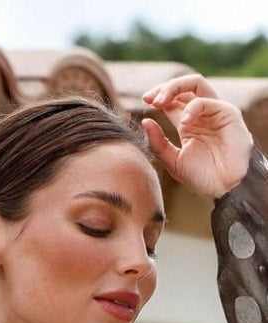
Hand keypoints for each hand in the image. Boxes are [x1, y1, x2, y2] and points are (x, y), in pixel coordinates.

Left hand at [141, 73, 252, 198]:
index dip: (158, 96)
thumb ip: (158, 144)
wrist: (223, 189)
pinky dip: (192, 108)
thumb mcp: (173, 161)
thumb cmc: (202, 177)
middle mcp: (201, 113)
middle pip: (184, 86)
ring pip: (196, 83)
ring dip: (175, 88)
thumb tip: (145, 121)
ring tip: (160, 102)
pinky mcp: (227, 113)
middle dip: (165, 87)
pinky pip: (207, 101)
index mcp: (187, 122)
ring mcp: (214, 111)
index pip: (172, 99)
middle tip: (150, 98)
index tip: (146, 100)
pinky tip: (183, 123)